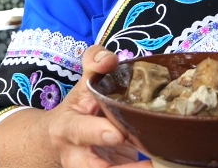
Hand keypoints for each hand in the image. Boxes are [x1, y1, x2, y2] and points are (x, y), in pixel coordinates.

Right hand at [45, 45, 151, 167]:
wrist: (59, 139)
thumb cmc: (78, 108)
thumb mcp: (82, 85)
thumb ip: (95, 65)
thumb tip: (109, 60)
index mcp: (68, 127)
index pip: (79, 131)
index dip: (97, 133)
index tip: (118, 135)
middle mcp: (76, 155)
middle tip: (148, 164)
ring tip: (156, 165)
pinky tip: (158, 165)